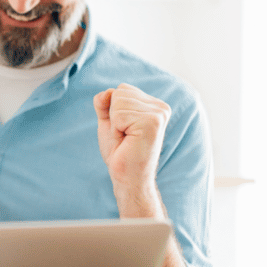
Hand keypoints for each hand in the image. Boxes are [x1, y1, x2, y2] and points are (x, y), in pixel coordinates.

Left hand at [93, 83, 171, 198]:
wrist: (127, 177)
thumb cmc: (120, 152)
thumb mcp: (109, 122)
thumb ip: (105, 104)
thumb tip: (106, 92)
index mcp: (154, 105)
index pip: (122, 89)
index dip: (113, 111)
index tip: (123, 130)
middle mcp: (161, 107)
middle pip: (119, 92)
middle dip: (113, 117)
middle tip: (124, 136)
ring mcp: (159, 114)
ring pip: (118, 102)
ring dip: (115, 124)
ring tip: (127, 139)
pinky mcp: (153, 122)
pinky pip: (119, 113)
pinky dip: (116, 129)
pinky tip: (128, 141)